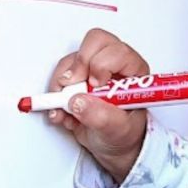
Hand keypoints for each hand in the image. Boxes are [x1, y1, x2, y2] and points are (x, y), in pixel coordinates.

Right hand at [47, 28, 150, 182]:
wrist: (113, 146)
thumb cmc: (125, 133)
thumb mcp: (119, 130)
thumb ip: (101, 116)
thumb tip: (77, 102)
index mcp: (132, 70)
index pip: (117, 50)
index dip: (101, 64)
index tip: (95, 85)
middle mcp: (113, 64)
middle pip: (94, 42)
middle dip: (79, 65)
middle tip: (74, 88)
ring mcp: (92, 69)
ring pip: (71, 60)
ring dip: (63, 84)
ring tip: (68, 109)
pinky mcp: (75, 79)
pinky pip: (59, 75)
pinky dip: (55, 95)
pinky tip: (64, 113)